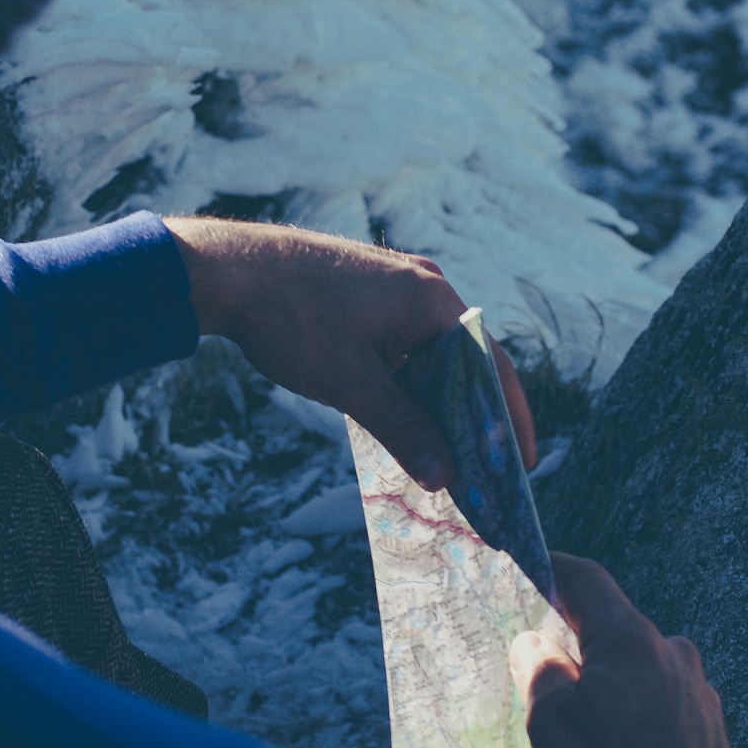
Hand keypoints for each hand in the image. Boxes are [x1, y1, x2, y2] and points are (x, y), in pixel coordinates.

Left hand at [164, 217, 535, 489]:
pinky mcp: (366, 292)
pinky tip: (399, 418)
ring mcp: (393, 285)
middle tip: (480, 471)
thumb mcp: (352, 385)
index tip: (520, 465)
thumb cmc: (292, 320)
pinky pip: (404, 343)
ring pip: (430, 355)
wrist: (226, 271)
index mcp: (433, 299)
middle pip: (464, 362)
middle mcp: (423, 285)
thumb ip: (403, 428)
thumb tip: (443, 476)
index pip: (491, 366)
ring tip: (442, 454)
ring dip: (435, 402)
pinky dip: (407, 382)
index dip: (509, 419)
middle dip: (471, 418)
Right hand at [512, 553, 738, 747]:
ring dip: (619, 693)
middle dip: (587, 650)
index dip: (558, 570)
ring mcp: (702, 697)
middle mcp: (675, 656)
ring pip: (648, 678)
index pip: (590, 583)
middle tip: (556, 683)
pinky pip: (670, 716)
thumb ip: (540, 671)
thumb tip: (537, 645)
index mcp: (632, 640)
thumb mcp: (549, 720)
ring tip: (595, 741)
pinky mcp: (716, 738)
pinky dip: (645, 726)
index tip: (536, 565)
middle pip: (621, 636)